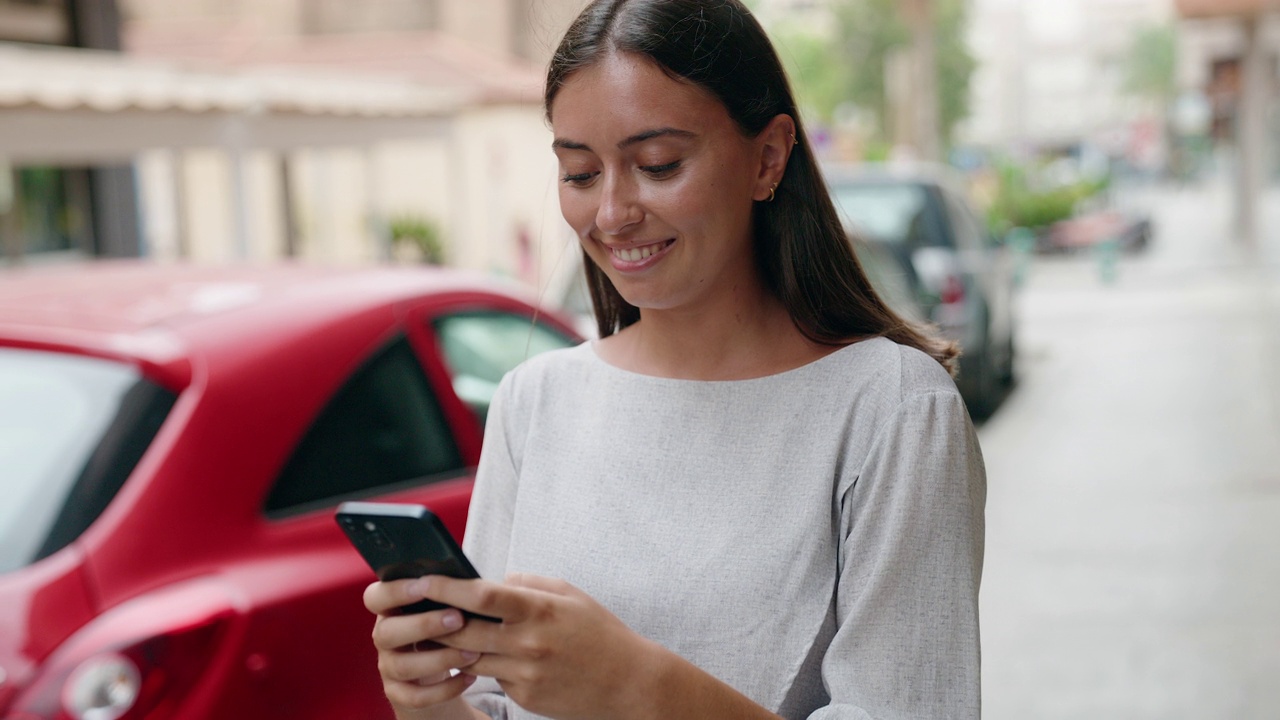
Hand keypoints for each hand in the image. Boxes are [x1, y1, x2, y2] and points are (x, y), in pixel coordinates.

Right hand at [363, 580, 484, 719]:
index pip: (374, 597)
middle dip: (423, 625)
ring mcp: (388, 667)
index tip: (425, 585)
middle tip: (458, 618)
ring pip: (402, 666)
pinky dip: (445, 689)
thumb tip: (468, 579)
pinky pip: (416, 696)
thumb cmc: (442, 629)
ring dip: (440, 658)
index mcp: (390, 610)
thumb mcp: (439, 609)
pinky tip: (469, 677)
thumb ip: (444, 595)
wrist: (435, 675)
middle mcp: (383, 637)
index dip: (395, 591)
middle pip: (386, 632)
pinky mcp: (399, 694)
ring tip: (472, 651)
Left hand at [412, 573, 665, 719]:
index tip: (423, 579)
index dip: (447, 587)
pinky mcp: (524, 698)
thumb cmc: (600, 633)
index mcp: (539, 611)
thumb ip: (529, 585)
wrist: (628, 684)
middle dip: (435, 620)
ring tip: (437, 630)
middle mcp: (528, 644)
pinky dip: (485, 665)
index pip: (482, 596)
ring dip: (452, 645)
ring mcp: (525, 674)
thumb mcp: (571, 595)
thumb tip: (494, 580)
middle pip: (463, 631)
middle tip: (414, 608)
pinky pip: (492, 678)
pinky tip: (484, 655)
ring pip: (470, 659)